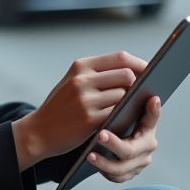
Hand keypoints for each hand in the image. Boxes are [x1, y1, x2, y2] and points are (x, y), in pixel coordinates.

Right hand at [12, 51, 147, 169]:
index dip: (140, 64)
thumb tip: (134, 71)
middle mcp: (82, 79)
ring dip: (130, 103)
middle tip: (139, 94)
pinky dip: (123, 116)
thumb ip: (98, 74)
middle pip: (127, 75)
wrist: (38, 131)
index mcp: (80, 66)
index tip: (151, 71)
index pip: (120, 57)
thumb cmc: (61, 107)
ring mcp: (85, 100)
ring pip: (124, 95)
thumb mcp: (72, 82)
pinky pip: (117, 114)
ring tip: (130, 107)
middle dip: (137, 85)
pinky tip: (123, 119)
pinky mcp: (89, 120)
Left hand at [87, 95, 160, 182]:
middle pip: (132, 149)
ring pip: (122, 167)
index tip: (151, 99)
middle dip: (116, 144)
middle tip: (101, 135)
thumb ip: (121, 96)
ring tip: (90, 155)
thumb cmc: (111, 118)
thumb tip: (125, 73)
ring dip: (105, 162)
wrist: (101, 140)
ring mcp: (138, 161)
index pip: (153, 117)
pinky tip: (90, 161)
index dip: (153, 111)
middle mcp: (147, 144)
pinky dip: (102, 170)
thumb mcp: (117, 107)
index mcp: (148, 125)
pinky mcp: (127, 173)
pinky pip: (116, 176)